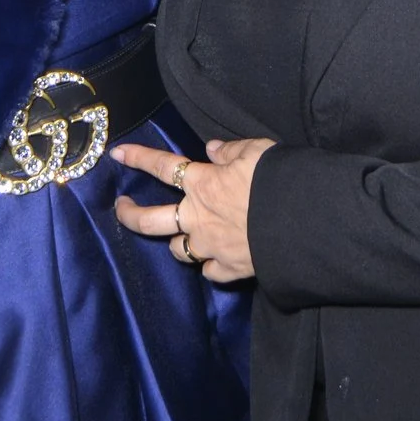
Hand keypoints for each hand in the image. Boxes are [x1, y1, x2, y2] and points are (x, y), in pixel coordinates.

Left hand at [111, 137, 271, 284]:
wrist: (303, 223)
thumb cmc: (278, 180)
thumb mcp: (257, 151)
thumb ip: (231, 151)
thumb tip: (213, 150)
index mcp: (202, 184)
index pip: (162, 166)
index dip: (138, 157)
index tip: (116, 154)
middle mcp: (198, 218)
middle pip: (151, 220)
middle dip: (130, 215)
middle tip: (121, 209)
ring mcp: (211, 247)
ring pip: (178, 250)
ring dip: (175, 243)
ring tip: (178, 238)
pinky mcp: (230, 268)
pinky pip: (209, 271)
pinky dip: (209, 265)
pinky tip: (214, 261)